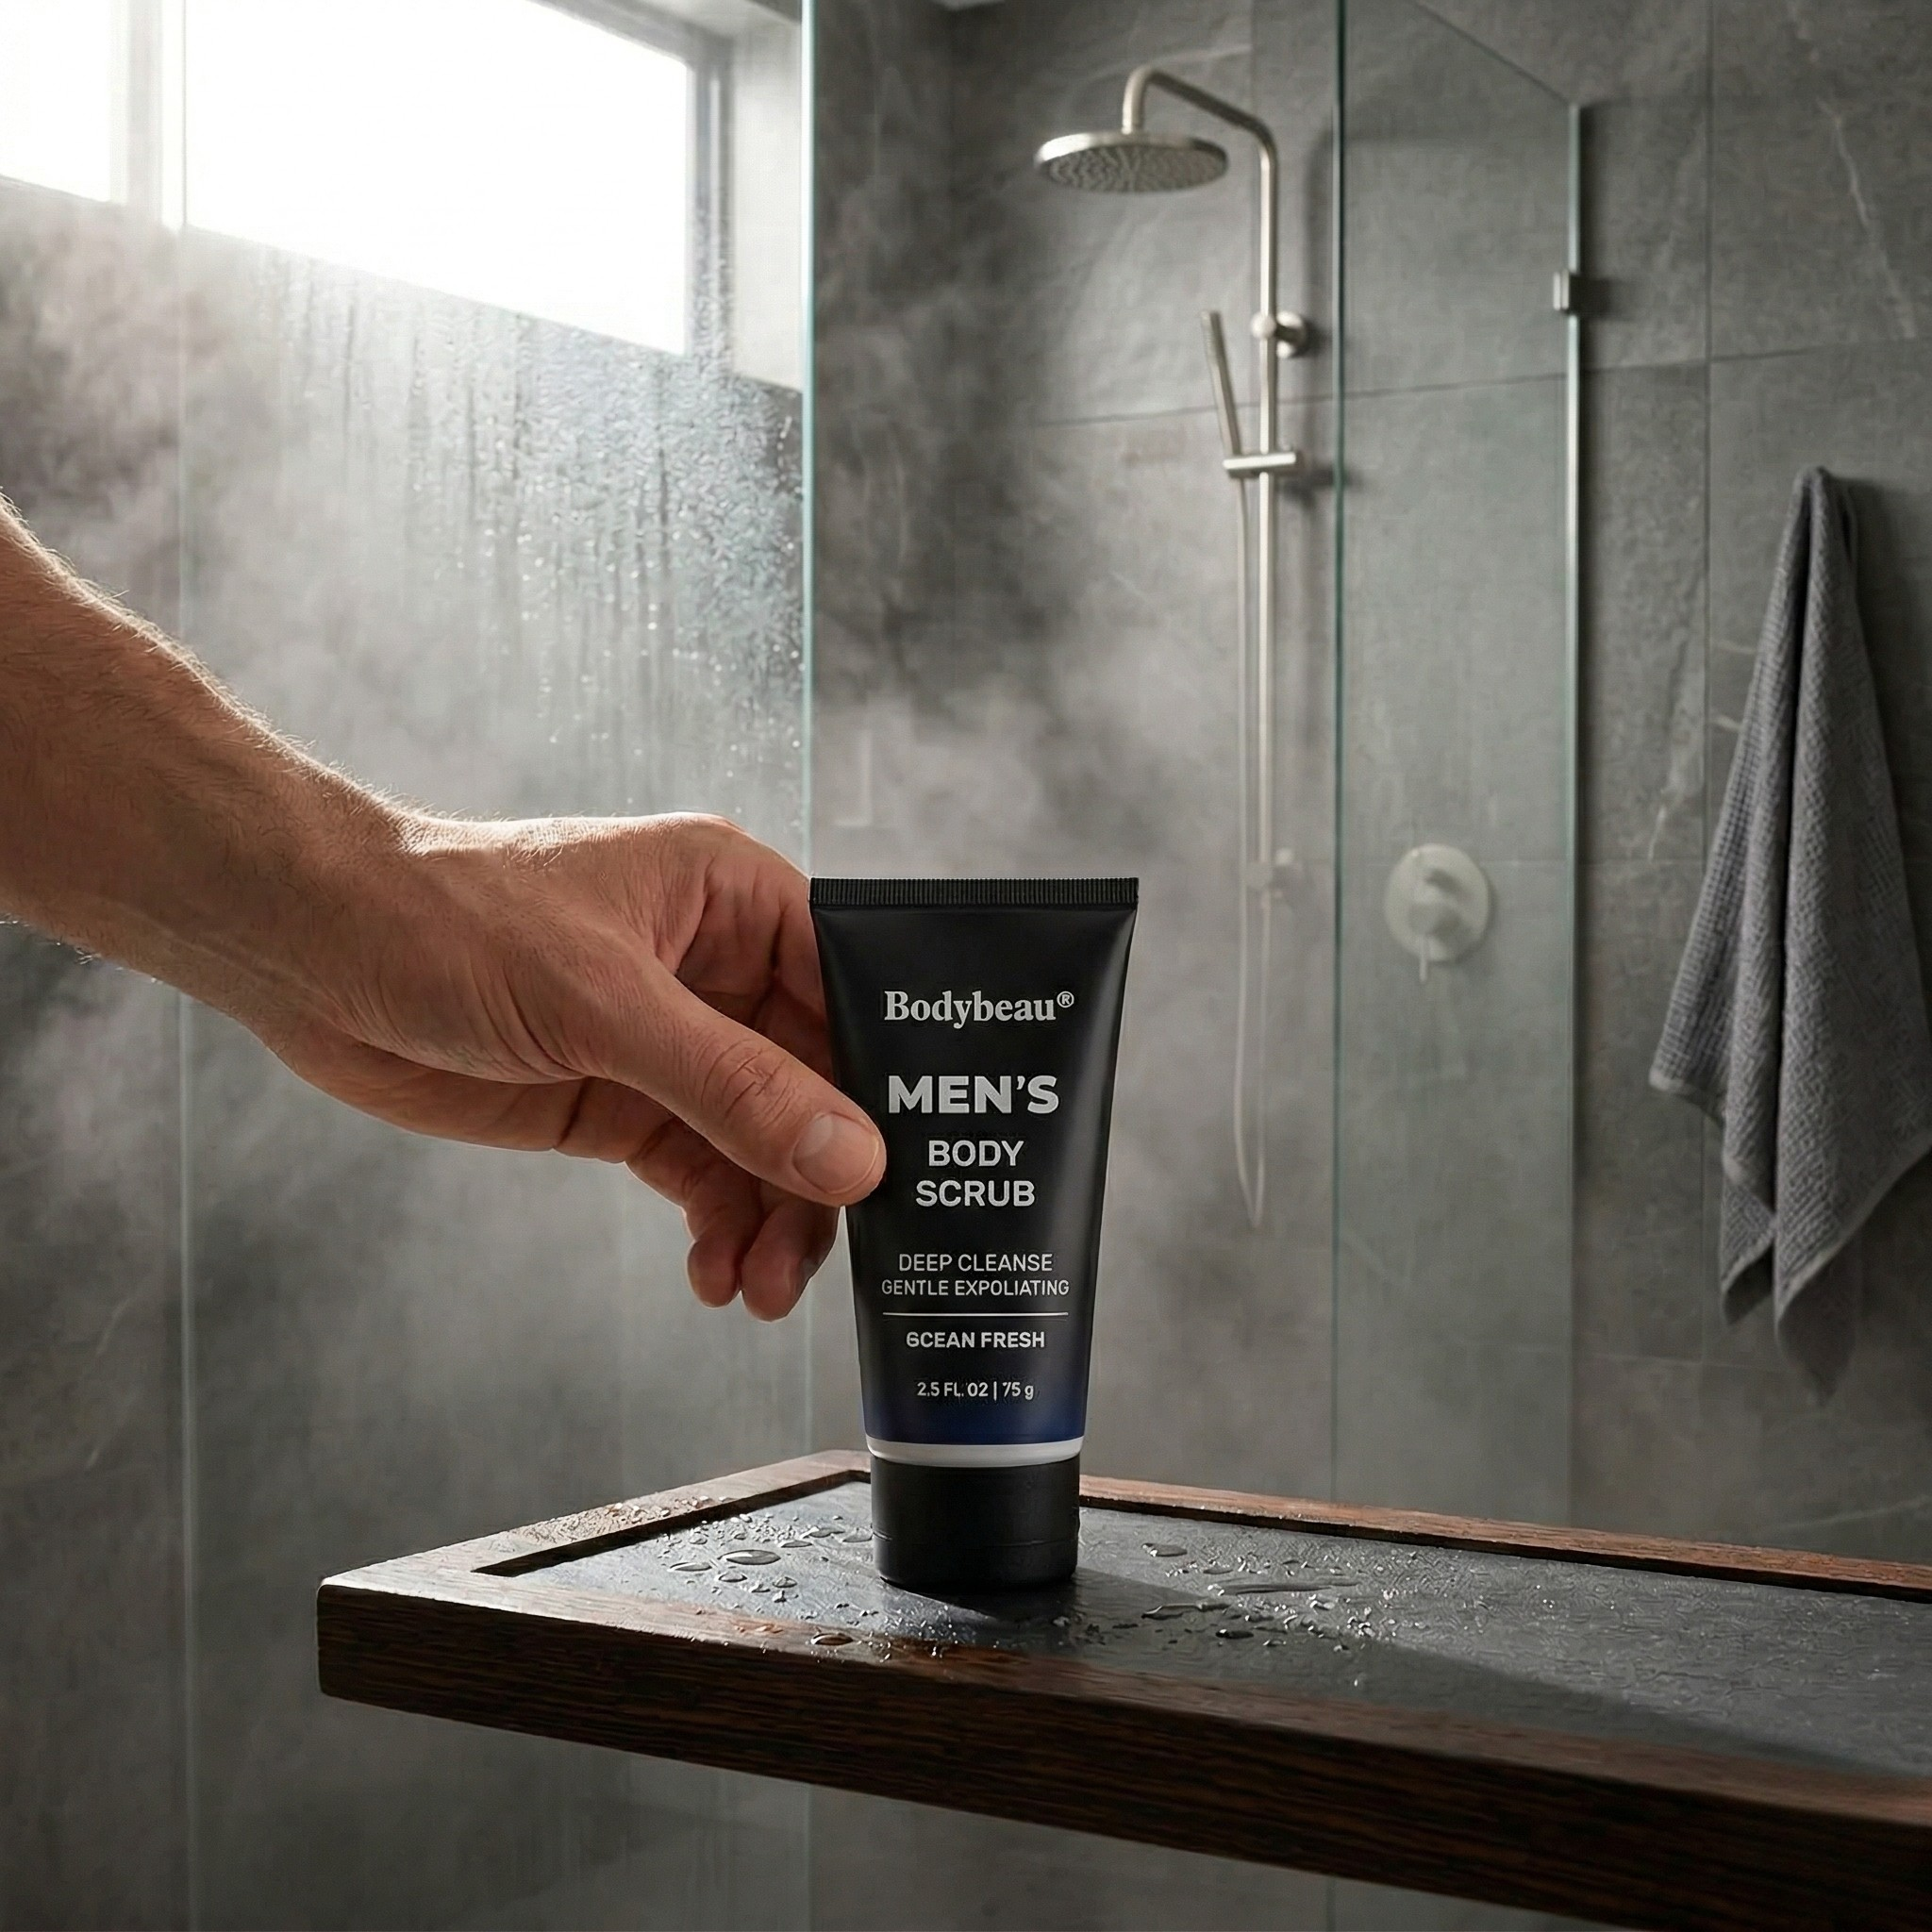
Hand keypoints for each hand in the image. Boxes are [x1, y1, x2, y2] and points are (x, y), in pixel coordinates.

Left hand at [254, 812, 883, 1319]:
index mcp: (733, 897)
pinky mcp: (621, 1100)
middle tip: (818, 1258)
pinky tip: (714, 1273)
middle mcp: (717, 967)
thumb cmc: (451, 919)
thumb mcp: (604, 1004)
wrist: (313, 951)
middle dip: (820, 1173)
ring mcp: (670, 1040)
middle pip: (815, 1082)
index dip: (887, 1076)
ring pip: (761, 1142)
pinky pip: (700, 1171)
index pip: (851, 987)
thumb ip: (732, 1087)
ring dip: (770, 1218)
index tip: (915, 1163)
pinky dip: (716, 1225)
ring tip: (758, 1290)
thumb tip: (851, 1159)